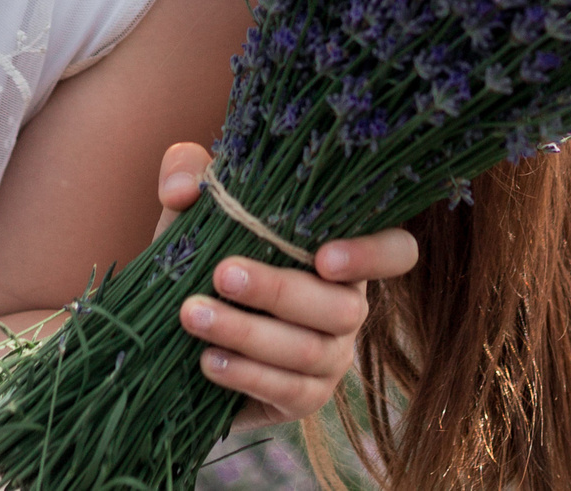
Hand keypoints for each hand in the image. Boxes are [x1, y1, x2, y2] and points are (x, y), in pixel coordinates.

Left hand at [150, 141, 418, 426]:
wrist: (173, 328)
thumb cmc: (201, 254)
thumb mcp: (191, 208)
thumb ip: (185, 172)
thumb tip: (183, 190)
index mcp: (341, 252)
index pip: (397, 251)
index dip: (375, 254)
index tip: (323, 256)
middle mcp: (348, 306)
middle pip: (343, 307)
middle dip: (278, 290)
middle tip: (222, 274)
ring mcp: (332, 356)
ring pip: (309, 351)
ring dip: (248, 333)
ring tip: (193, 315)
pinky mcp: (306, 397)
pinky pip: (289, 391)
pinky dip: (246, 375)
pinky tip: (207, 360)